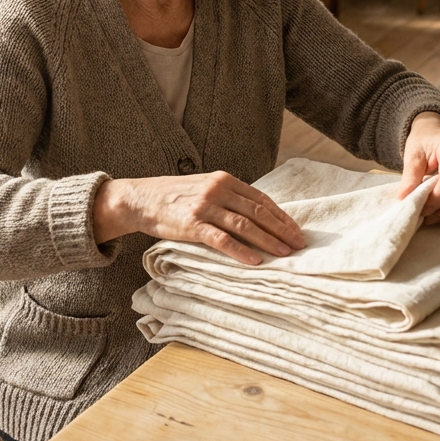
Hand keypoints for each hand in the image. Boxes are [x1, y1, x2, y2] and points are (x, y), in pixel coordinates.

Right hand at [93, 171, 304, 264]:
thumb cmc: (174, 196)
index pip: (261, 200)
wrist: (141, 198)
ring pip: (245, 226)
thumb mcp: (204, 188)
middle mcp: (217, 190)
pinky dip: (241, 251)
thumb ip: (228, 197)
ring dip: (268, 241)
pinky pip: (222, 239)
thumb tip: (257, 216)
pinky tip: (255, 261)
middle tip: (298, 245)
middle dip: (281, 230)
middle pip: (258, 212)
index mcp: (224, 180)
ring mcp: (205, 206)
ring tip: (284, 254)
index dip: (281, 216)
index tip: (296, 231)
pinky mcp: (192, 224)